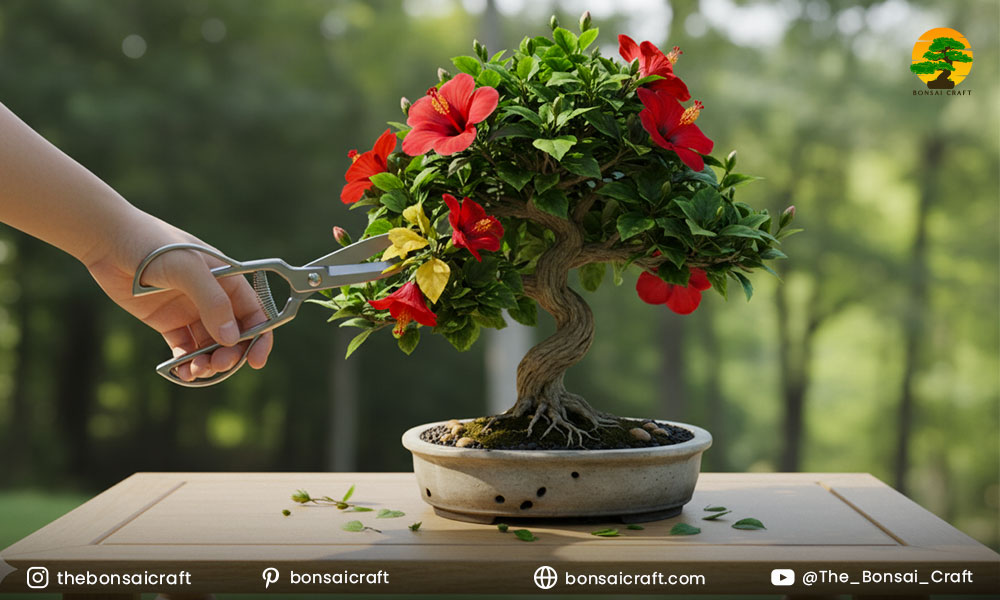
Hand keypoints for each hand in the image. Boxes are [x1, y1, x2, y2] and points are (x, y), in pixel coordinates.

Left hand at [84, 211, 272, 381]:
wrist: (109, 239)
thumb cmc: (153, 244)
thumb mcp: (187, 268)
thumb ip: (212, 302)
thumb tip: (231, 339)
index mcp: (228, 280)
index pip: (254, 313)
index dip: (260, 338)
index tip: (256, 361)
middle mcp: (213, 298)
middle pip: (234, 335)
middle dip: (231, 354)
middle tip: (217, 364)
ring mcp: (190, 311)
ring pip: (210, 346)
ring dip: (209, 362)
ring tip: (195, 370)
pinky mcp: (168, 322)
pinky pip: (184, 349)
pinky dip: (186, 364)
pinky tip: (182, 373)